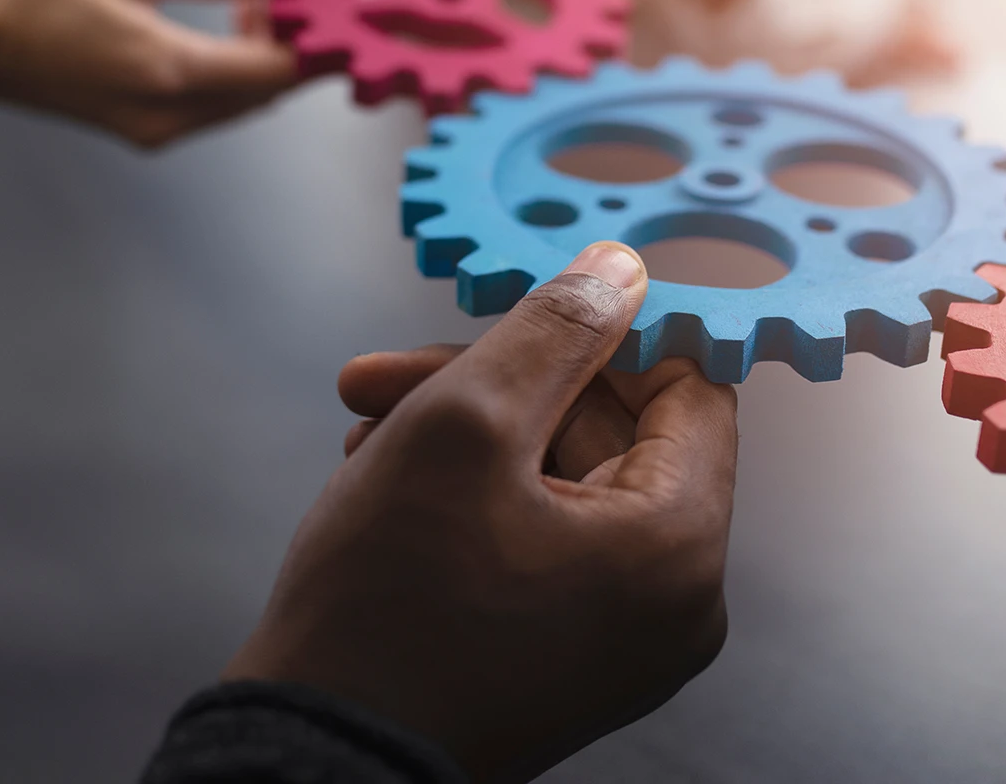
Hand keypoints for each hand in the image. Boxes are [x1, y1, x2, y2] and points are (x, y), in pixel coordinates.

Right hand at [0, 0, 301, 146]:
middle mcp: (169, 114)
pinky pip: (217, 106)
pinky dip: (235, 70)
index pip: (278, 68)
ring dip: (265, 55)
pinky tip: (221, 25)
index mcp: (167, 69)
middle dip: (293, 41)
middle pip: (270, 90)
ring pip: (247, 101)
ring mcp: (158, 132)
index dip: (314, 35)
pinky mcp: (148, 133)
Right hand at [225, 243, 739, 781]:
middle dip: (495, 388)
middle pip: (610, 435)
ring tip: (368, 430)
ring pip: (561, 484)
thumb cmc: (385, 609)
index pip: (688, 389)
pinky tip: (384, 478)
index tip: (521, 314)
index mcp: (677, 546)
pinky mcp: (565, 661)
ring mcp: (621, 642)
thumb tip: (621, 272)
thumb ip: (552, 331)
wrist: (316, 762)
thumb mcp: (463, 425)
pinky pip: (544, 544)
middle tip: (389, 376)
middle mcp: (673, 604)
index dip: (604, 336)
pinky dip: (473, 500)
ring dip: (469, 437)